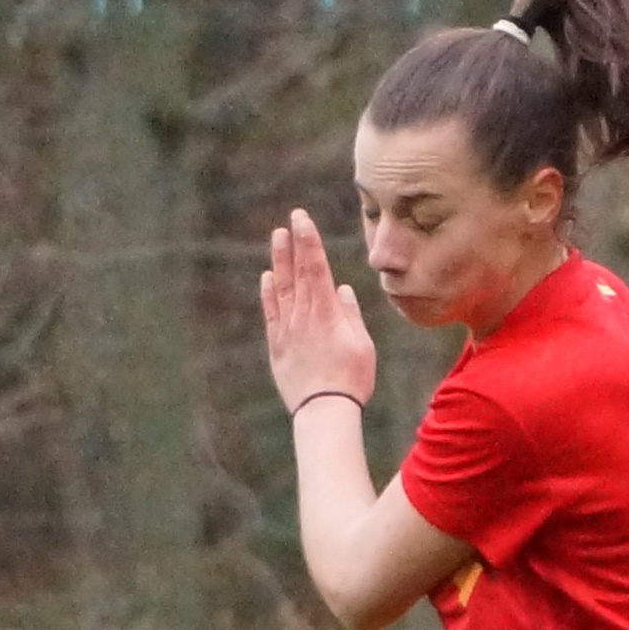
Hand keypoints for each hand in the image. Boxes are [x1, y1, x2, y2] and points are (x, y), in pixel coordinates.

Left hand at [263, 210, 378, 415]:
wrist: (324, 410)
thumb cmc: (351, 379)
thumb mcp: (362, 344)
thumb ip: (349, 313)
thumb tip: (341, 289)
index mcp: (326, 312)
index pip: (316, 267)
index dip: (309, 241)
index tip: (303, 219)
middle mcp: (303, 316)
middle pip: (297, 272)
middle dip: (294, 243)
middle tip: (289, 219)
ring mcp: (287, 330)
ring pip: (281, 288)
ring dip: (279, 261)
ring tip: (277, 238)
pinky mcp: (277, 346)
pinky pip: (271, 313)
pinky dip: (268, 294)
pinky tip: (267, 278)